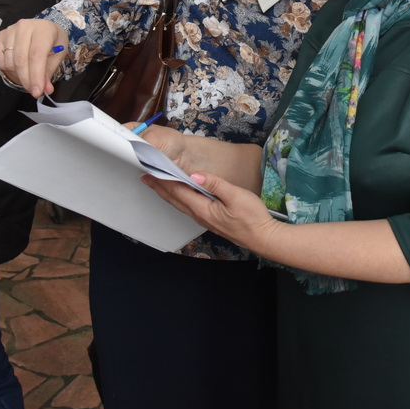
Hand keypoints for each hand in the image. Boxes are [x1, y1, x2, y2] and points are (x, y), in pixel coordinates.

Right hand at [0, 19, 68, 97]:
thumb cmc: (53, 42)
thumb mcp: (58, 55)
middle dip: (27, 80)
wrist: (44, 28)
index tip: (37, 92)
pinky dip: (9, 69)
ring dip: (18, 76)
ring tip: (28, 76)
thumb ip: (49, 72)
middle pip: (20, 60)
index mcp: (43, 29)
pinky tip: (18, 68)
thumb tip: (45, 90)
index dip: (36, 76)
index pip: (36, 55)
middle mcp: (24, 27)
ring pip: (9, 62)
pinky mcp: (1, 36)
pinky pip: (0, 60)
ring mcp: (10, 30)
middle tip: (34, 91)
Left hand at [143, 171, 280, 252]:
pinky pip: (189, 207)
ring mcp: (205, 220)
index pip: (178, 191)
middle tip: (145, 176)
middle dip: (159, 187)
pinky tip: (180, 196)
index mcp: (203, 208)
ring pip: (181, 204)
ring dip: (167, 193)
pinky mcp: (211, 220)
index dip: (163, 180)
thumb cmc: (252, 217)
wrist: (263, 238)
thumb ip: (215, 184)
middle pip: (175, 199)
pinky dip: (179, 199)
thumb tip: (196, 174)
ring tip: (157, 185)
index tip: (151, 170)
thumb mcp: (236, 195)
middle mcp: (200, 215)